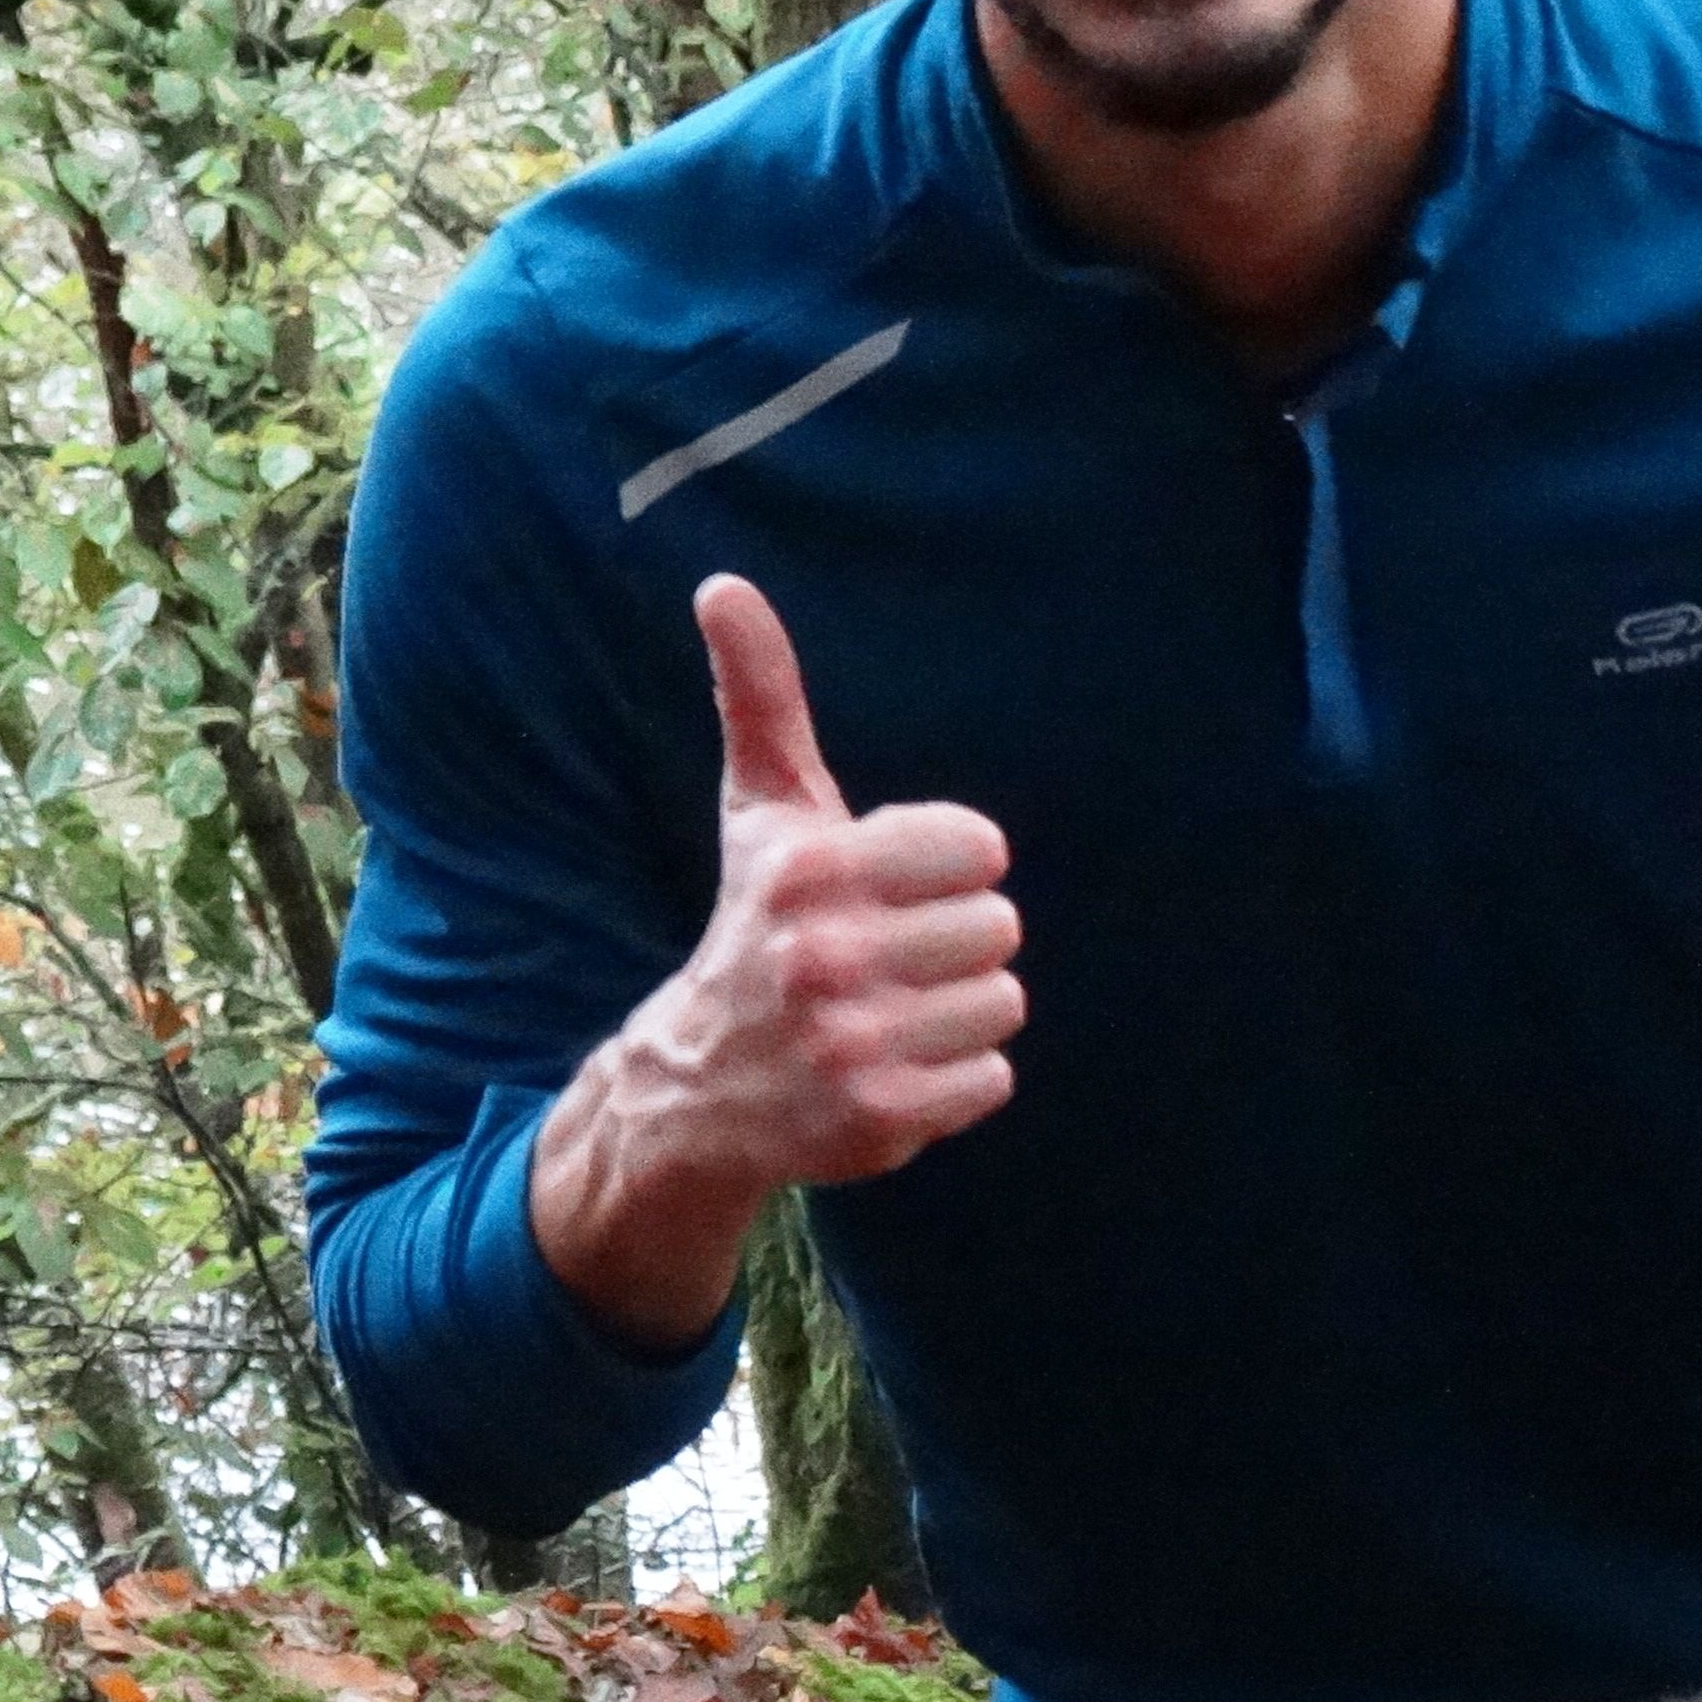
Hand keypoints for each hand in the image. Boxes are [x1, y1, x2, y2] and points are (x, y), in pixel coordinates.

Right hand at [526, 576, 1023, 1345]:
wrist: (698, 1086)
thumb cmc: (757, 925)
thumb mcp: (762, 812)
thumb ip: (761, 696)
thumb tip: (721, 582)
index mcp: (811, 870)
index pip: (980, 848)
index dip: (948, 868)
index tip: (891, 889)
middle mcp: (825, 957)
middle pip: (1000, 928)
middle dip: (956, 944)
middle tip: (890, 961)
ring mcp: (850, 1046)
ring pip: (1003, 1004)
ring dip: (960, 1013)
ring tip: (890, 1015)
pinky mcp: (876, 1119)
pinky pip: (993, 1077)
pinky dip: (957, 1080)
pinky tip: (895, 1069)